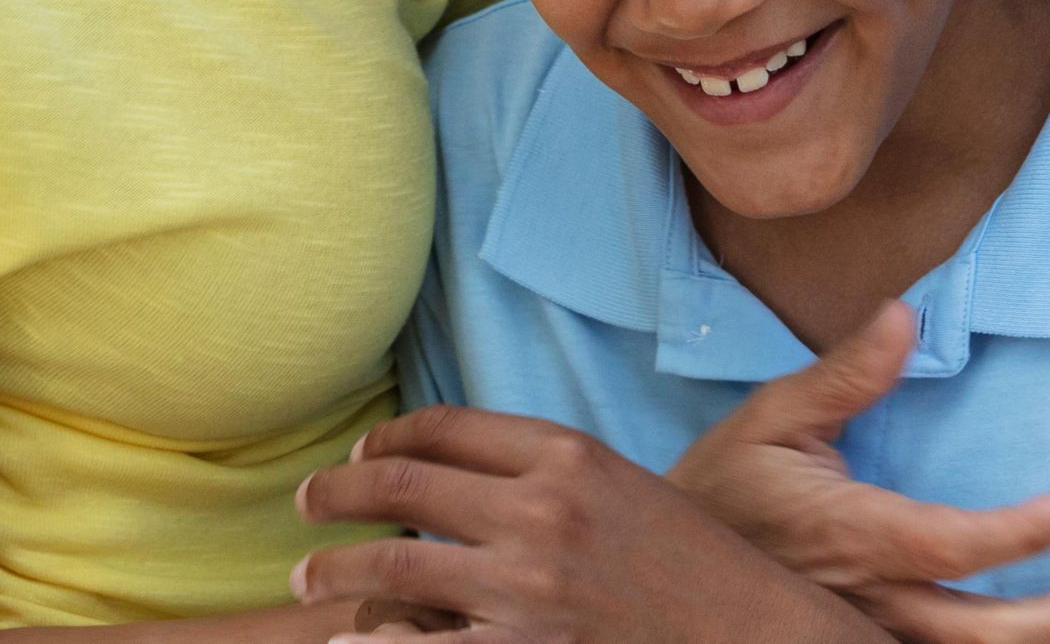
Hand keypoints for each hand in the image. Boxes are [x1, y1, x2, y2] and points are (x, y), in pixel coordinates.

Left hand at [294, 407, 882, 643]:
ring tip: (305, 577)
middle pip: (404, 484)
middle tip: (307, 502)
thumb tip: (460, 469)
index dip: (388, 436)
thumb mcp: (621, 488)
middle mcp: (538, 512)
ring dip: (334, 568)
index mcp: (566, 455)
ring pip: (395, 564)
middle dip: (337, 493)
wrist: (744, 630)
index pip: (445, 427)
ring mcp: (525, 589)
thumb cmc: (688, 564)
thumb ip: (546, 473)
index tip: (360, 452)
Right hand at [671, 304, 1049, 641]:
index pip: (952, 547)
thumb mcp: (772, 419)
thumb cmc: (722, 489)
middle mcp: (867, 608)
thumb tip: (905, 313)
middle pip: (983, 636)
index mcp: (850, 540)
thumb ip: (846, 374)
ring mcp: (866, 641)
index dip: (1024, 537)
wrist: (660, 580)